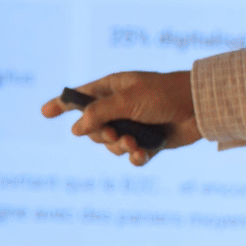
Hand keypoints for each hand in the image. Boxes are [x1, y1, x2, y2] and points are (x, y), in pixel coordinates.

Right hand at [41, 71, 201, 166]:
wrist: (201, 107)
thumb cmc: (164, 95)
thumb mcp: (127, 100)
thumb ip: (99, 113)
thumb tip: (76, 130)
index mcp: (113, 88)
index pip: (81, 97)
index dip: (62, 105)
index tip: (44, 113)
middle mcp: (122, 107)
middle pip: (93, 129)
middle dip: (99, 135)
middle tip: (113, 134)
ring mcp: (136, 125)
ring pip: (112, 145)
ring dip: (119, 147)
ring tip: (133, 143)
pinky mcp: (151, 142)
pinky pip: (133, 155)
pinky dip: (135, 157)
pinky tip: (140, 154)